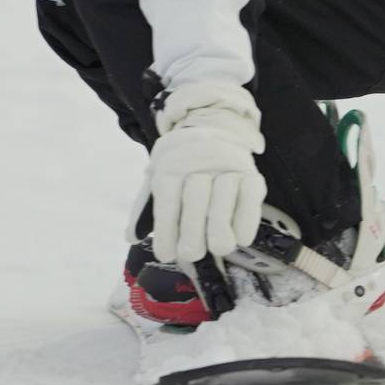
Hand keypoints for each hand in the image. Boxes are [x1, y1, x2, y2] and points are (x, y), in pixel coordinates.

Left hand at [146, 82, 265, 264]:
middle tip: (191, 254)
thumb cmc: (184, 166)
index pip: (167, 198)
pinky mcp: (252, 174)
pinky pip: (250, 197)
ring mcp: (228, 166)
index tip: (166, 255)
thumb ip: (145, 208)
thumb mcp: (160, 177)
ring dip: (220, 229)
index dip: (166, 229)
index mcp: (172, 164)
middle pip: (195, 199)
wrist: (216, 130)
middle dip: (192, 232)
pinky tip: (240, 239)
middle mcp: (200, 161)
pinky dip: (246, 220)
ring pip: (223, 199)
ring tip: (216, 249)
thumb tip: (131, 236)